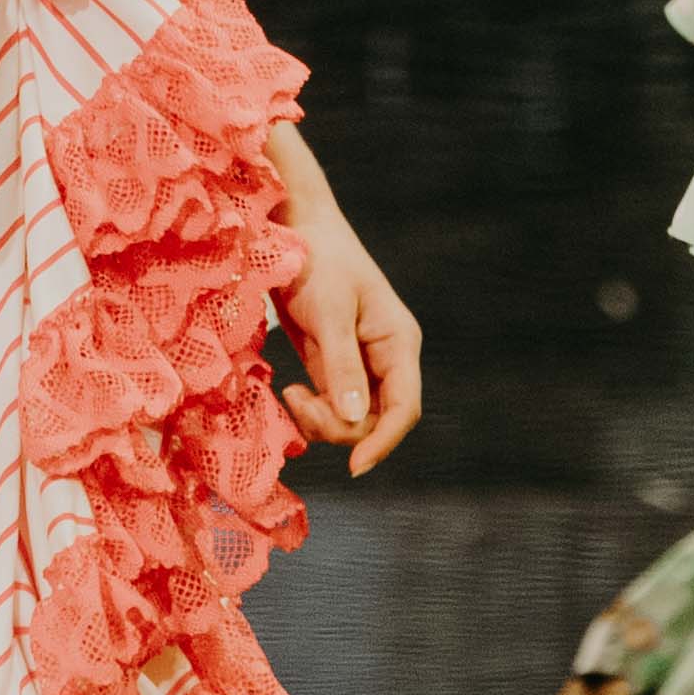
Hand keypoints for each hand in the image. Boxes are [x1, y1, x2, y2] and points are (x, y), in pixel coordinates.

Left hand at [262, 130, 425, 474]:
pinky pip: (332, 407)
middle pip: (377, 420)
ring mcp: (360, 364)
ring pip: (353, 419)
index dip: (384, 441)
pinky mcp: (333, 365)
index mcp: (398, 342)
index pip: (405, 407)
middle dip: (339, 427)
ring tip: (288, 396)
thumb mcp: (329, 311)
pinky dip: (312, 411)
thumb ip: (342, 365)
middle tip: (295, 403)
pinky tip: (288, 393)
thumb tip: (356, 418)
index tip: (354, 466)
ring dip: (322, 421)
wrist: (291, 228)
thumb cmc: (315, 260)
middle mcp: (386, 357)